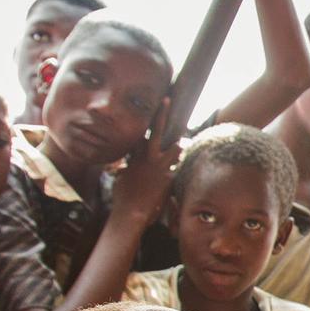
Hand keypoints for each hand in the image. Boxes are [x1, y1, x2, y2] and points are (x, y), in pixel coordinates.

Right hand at [109, 98, 179, 223]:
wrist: (130, 211)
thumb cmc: (122, 197)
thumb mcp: (122, 179)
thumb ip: (126, 168)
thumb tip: (122, 167)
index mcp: (134, 155)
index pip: (140, 133)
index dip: (145, 120)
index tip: (149, 108)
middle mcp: (147, 157)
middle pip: (157, 130)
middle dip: (162, 114)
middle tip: (167, 99)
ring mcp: (160, 166)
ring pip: (176, 147)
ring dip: (181, 145)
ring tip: (185, 141)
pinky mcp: (169, 177)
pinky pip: (179, 167)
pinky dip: (181, 167)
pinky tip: (187, 165)